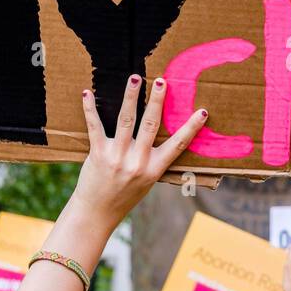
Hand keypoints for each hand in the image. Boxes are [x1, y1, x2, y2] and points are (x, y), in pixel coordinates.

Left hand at [70, 76, 206, 229]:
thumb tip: (162, 135)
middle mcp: (138, 162)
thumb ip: (153, 160)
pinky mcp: (98, 154)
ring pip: (126, 120)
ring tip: (135, 78)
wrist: (97, 212)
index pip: (177, 145)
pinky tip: (88, 93)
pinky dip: (90, 109)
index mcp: (154, 169)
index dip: (190, 128)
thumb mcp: (147, 182)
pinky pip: (95, 127)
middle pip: (151, 125)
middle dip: (157, 101)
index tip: (202, 112)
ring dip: (131, 96)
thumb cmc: (124, 196)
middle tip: (162, 81)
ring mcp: (118, 157)